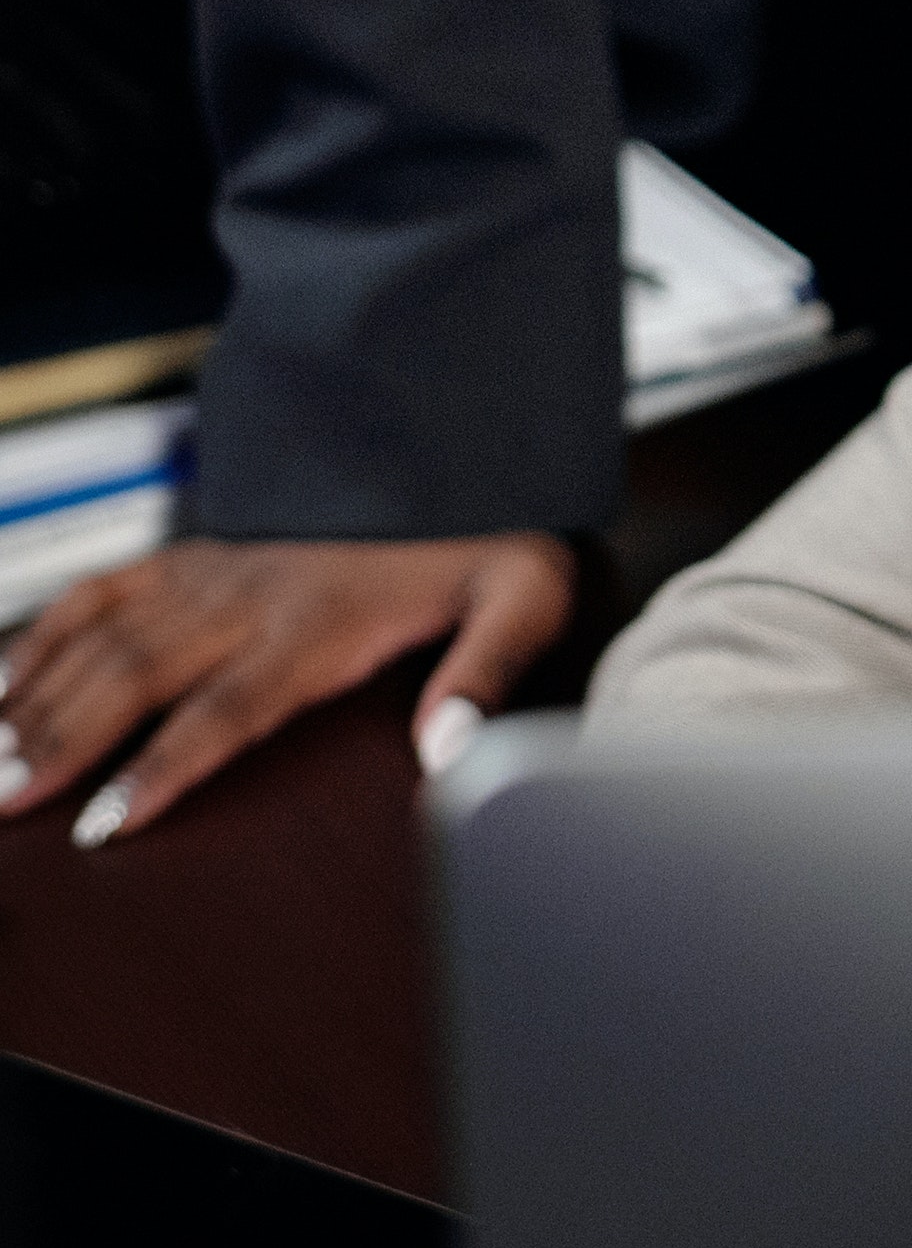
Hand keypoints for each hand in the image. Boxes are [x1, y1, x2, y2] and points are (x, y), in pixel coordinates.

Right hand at [0, 529, 575, 842]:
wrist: (464, 427)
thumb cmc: (489, 525)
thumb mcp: (523, 594)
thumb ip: (487, 669)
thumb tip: (447, 745)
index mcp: (324, 619)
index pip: (227, 708)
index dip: (162, 766)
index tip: (105, 820)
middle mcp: (255, 594)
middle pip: (140, 676)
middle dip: (65, 742)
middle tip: (6, 800)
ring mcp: (220, 567)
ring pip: (109, 636)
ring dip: (43, 695)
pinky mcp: (204, 547)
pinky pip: (111, 586)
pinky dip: (51, 630)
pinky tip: (7, 675)